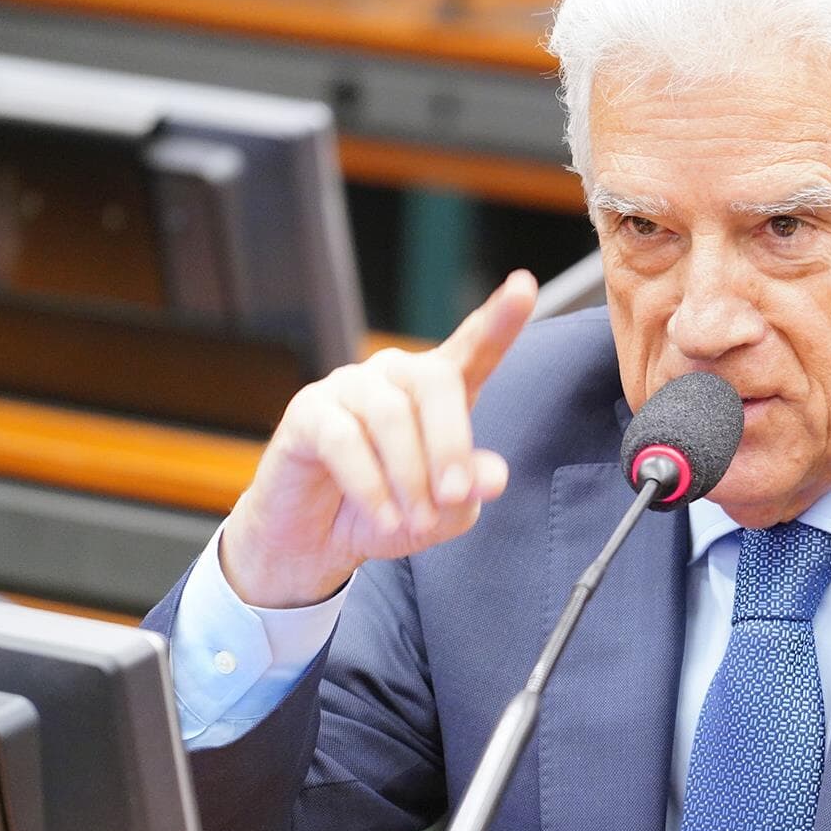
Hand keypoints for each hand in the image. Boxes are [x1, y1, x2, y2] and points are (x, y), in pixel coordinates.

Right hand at [221, 270, 538, 606]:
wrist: (316, 543)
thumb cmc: (387, 515)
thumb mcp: (442, 513)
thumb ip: (469, 489)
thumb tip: (492, 477)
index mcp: (438, 391)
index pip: (473, 347)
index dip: (499, 319)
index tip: (524, 286)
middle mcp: (394, 377)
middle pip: (435, 380)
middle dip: (450, 444)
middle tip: (453, 497)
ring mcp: (348, 388)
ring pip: (390, 414)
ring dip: (409, 476)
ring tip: (416, 521)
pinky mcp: (307, 412)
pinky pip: (343, 440)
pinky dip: (370, 486)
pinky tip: (384, 519)